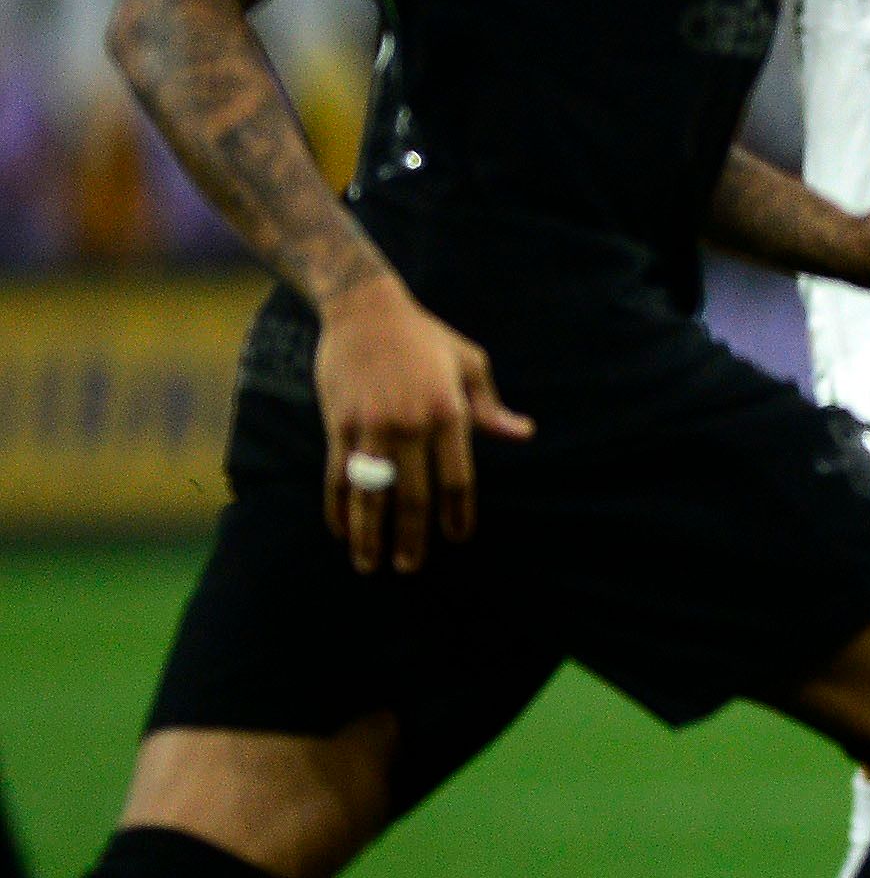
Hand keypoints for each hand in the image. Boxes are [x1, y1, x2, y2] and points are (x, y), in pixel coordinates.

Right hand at [313, 278, 532, 573]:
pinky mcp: (340, 423)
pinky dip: (338, 506)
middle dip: (412, 537)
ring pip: (372, 493)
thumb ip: (490, 407)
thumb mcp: (469, 364)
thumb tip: (522, 434)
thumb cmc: (426, 338)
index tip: (457, 538)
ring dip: (370, 533)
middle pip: (414, 496)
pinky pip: (338, 475)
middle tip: (410, 567)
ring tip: (371, 563)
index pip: (458, 478)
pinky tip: (340, 529)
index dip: (458, 513)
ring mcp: (372, 426)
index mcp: (450, 413)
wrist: (365, 309)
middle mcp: (412, 425)